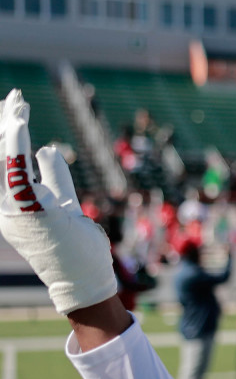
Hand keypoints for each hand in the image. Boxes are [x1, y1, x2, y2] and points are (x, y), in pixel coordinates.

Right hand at [0, 89, 116, 312]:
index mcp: (9, 205)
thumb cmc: (76, 246)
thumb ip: (54, 177)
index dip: (3, 134)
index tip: (12, 108)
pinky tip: (22, 122)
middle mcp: (5, 206)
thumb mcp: (64, 203)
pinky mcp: (31, 210)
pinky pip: (17, 171)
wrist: (84, 280)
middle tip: (14, 98)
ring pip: (2, 160)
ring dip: (10, 128)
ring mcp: (15, 209)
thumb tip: (46, 149)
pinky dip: (17, 144)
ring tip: (19, 104)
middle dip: (1, 123)